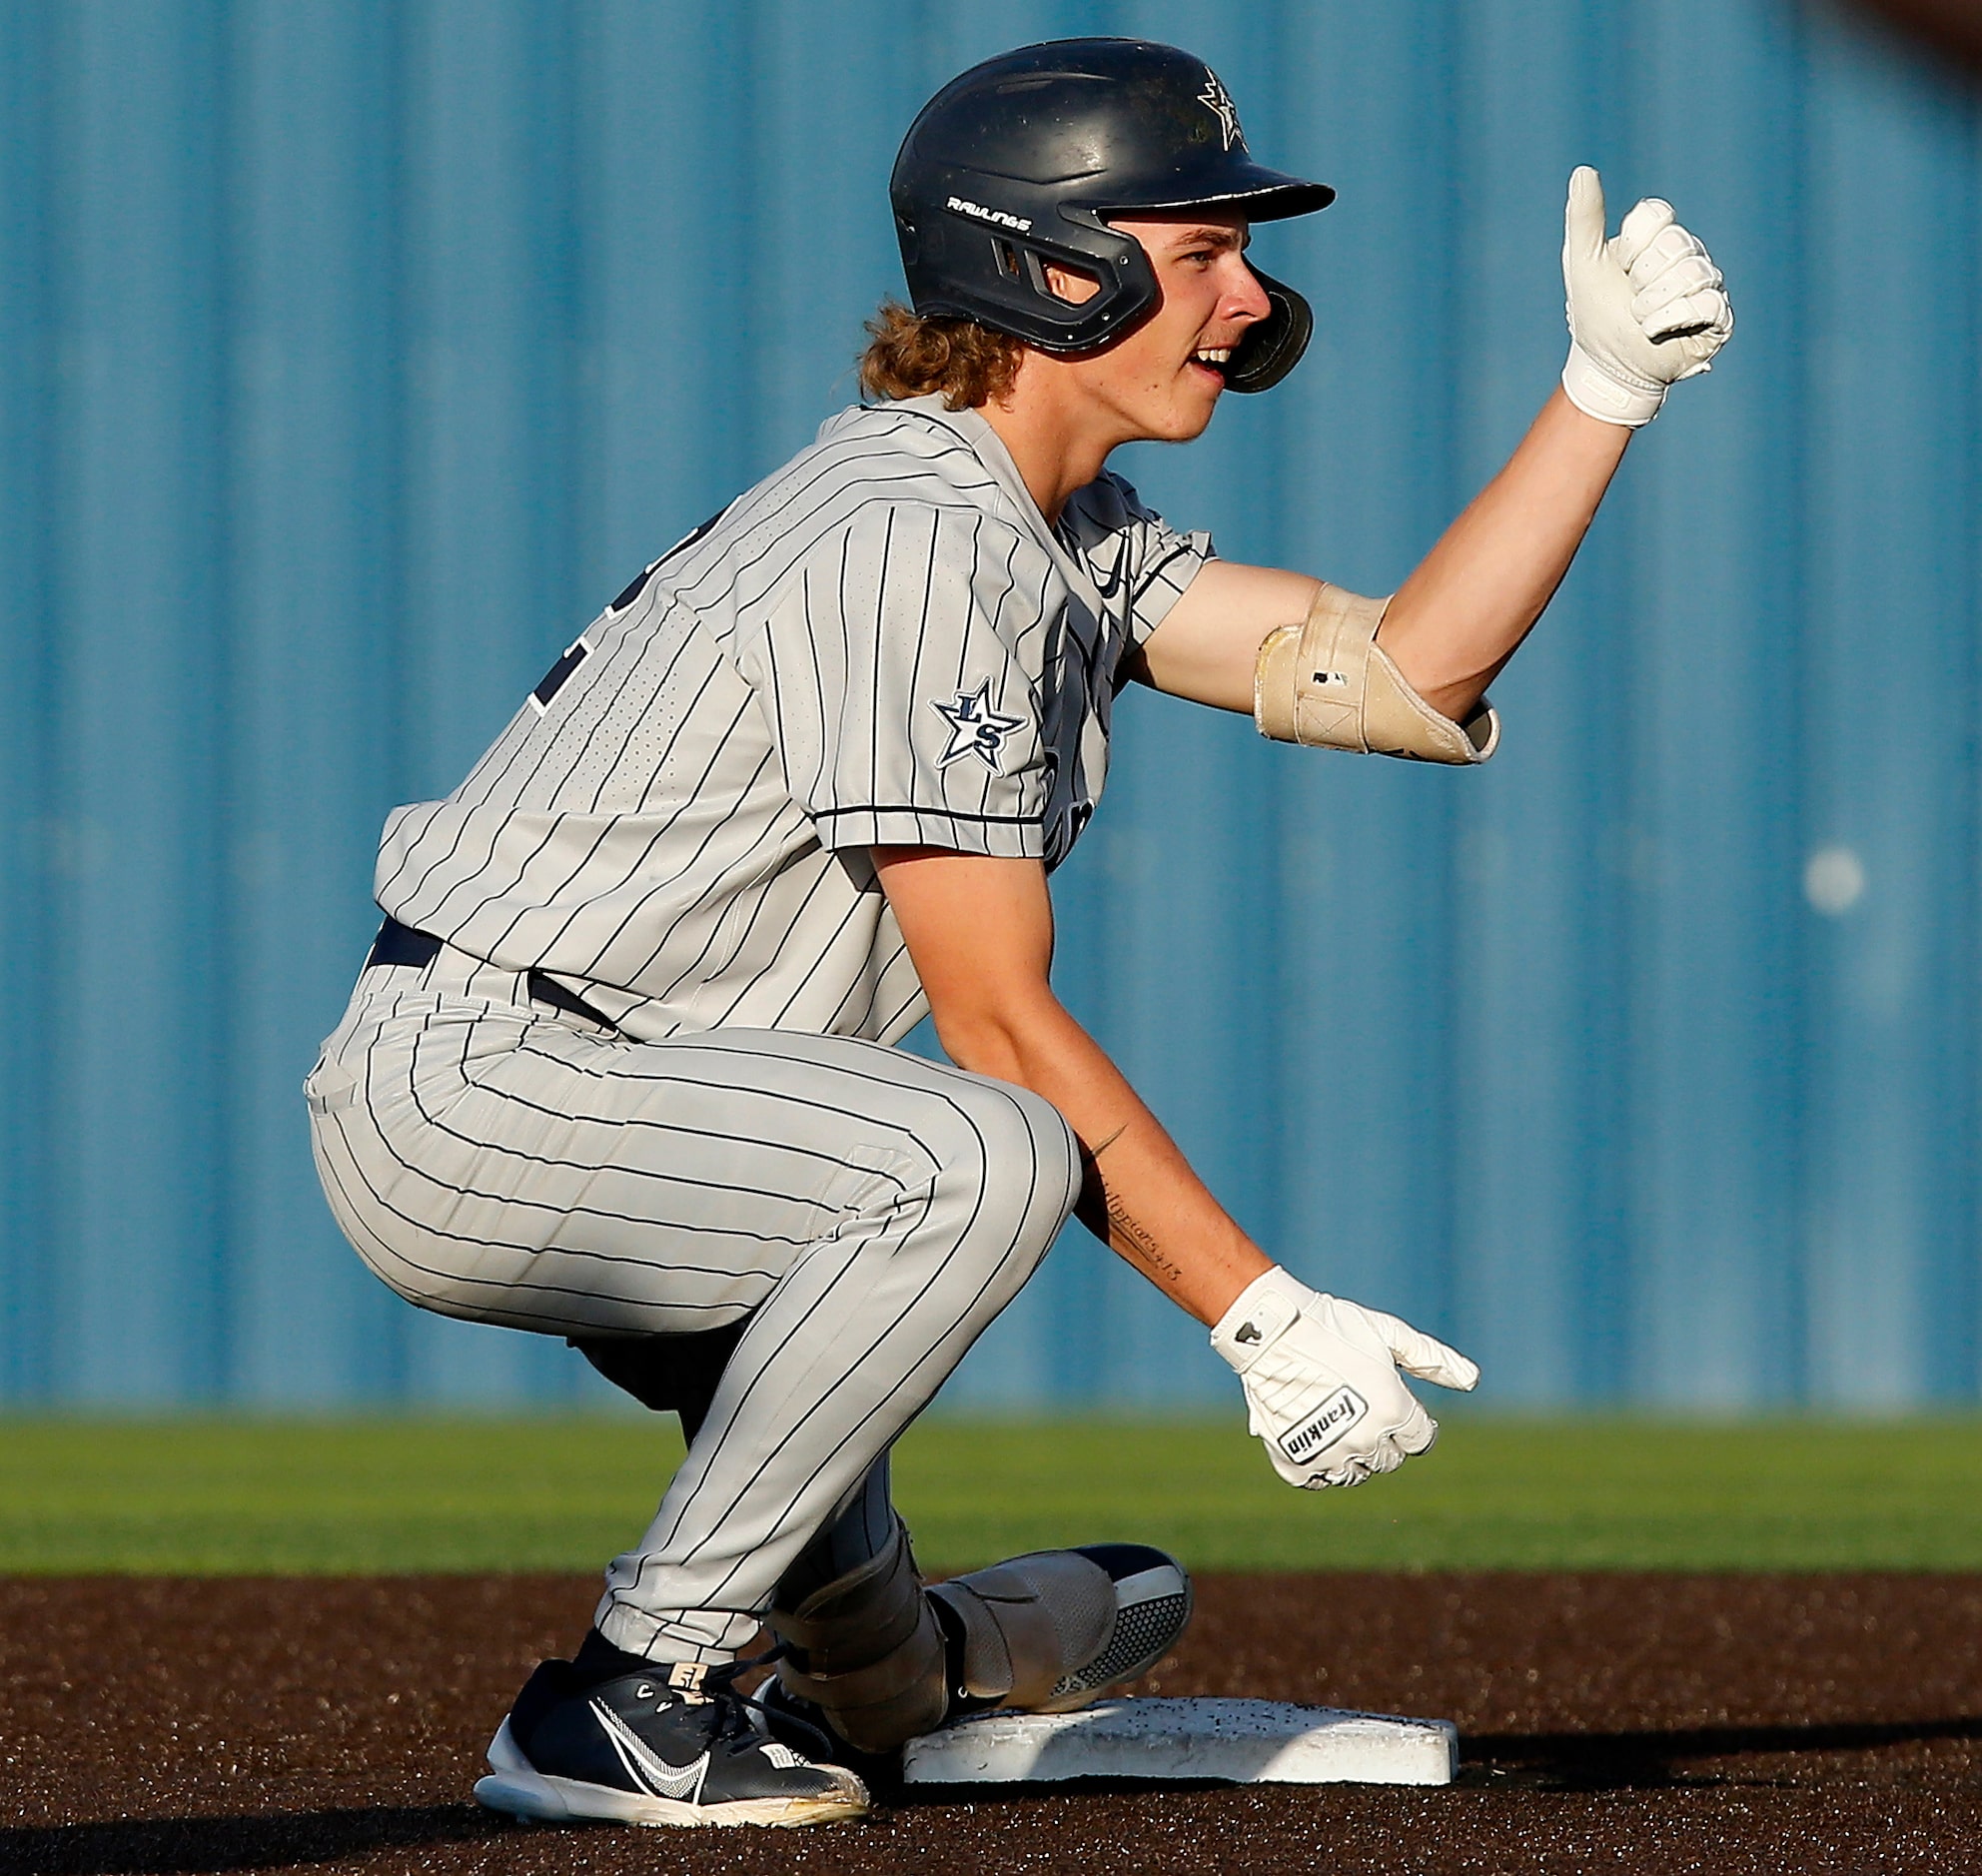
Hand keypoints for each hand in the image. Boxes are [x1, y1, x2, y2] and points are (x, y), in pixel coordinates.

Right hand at [1209, 1267, 1478, 1488]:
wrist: (1270, 1331)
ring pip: (1355, 1474)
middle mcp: (1366, 1439)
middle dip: (1382, 1438)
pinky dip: (1318, 1465)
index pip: (1419, 1440)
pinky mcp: (1295, 1462)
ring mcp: (1330, 1454)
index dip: (1410, 1422)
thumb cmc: (1333, 1327)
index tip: (1395, 1406)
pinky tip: (1312, 1436)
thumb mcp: (1387, 1334)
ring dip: (1352, 1455)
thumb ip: (1431, 1359)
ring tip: (1335, 1421)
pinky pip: (1318, 1479)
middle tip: (1359, 1405)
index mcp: (1394, 1411)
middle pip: (1389, 1460)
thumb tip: (1472, 1380)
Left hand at [1560, 166, 1732, 427]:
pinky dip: (1671, 320)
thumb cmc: (1595, 313)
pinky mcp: (1718, 317)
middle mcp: (1688, 256)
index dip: (1633, 244)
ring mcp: (1706, 286)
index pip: (1658, 216)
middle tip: (1631, 301)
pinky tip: (1658, 331)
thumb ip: (1585, 218)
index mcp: (1659, 238)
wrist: (1606, 366)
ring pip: (1692, 275)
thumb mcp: (1582, 262)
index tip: (1618, 267)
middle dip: (1642, 280)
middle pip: (1675, 245)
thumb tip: (1583, 171)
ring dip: (1653, 305)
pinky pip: (1708, 304)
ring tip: (1642, 321)